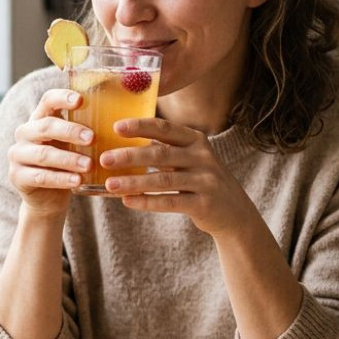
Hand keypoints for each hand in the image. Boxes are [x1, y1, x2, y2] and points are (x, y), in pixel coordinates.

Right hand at [8, 89, 92, 216]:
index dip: (62, 98)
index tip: (81, 100)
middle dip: (70, 131)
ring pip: (44, 154)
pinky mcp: (17, 176)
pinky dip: (61, 179)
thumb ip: (87, 131)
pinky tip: (77, 181)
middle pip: (45, 126)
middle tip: (92, 138)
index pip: (48, 100)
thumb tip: (122, 119)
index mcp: (40, 118)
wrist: (47, 199)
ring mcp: (18, 154)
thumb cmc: (66, 164)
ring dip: (69, 159)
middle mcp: (25, 133)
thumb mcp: (74, 145)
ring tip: (89, 165)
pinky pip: (41, 177)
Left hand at [99, 118, 257, 236]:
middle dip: (130, 156)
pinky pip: (171, 202)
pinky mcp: (204, 204)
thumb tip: (121, 142)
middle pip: (161, 153)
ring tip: (110, 184)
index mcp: (195, 140)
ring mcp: (205, 181)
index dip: (140, 126)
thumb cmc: (201, 180)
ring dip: (134, 182)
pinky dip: (147, 202)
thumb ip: (164, 148)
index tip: (116, 127)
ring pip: (163, 180)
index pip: (165, 128)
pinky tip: (128, 201)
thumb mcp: (189, 158)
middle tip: (104, 159)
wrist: (234, 212)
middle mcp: (202, 157)